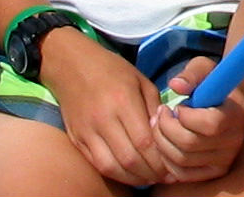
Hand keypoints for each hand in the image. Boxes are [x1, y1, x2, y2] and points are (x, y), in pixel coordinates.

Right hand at [39, 30, 170, 186]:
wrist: (71, 65)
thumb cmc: (112, 70)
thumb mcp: (141, 81)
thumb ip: (154, 109)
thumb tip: (164, 136)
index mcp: (123, 101)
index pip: (144, 142)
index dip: (160, 160)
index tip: (172, 165)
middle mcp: (103, 119)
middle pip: (130, 159)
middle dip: (151, 173)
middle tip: (165, 176)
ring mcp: (87, 131)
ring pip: (112, 167)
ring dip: (134, 178)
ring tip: (149, 178)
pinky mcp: (77, 139)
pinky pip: (97, 164)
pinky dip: (116, 174)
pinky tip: (130, 174)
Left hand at [151, 57, 243, 184]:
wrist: (225, 106)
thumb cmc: (211, 85)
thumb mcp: (204, 70)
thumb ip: (191, 75)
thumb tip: (175, 85)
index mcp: (235, 114)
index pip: (210, 124)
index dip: (185, 116)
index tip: (177, 105)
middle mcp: (234, 141)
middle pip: (190, 144)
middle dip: (166, 128)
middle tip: (161, 114)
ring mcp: (224, 160)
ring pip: (182, 160)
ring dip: (161, 142)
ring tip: (160, 126)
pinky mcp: (212, 172)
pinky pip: (181, 174)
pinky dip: (166, 160)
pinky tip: (165, 142)